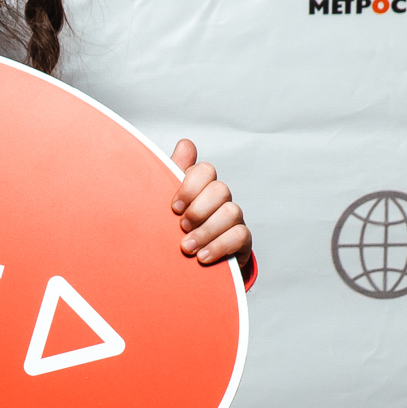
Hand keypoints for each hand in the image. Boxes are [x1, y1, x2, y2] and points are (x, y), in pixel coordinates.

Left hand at [169, 140, 250, 266]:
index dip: (190, 186)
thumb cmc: (175, 228)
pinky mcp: (241, 239)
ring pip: (231, 212)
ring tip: (188, 247)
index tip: (174, 207)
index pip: (205, 170)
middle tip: (181, 227)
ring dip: (206, 231)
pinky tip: (202, 257)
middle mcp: (219, 199)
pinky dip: (219, 246)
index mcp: (200, 187)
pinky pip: (240, 235)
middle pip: (220, 189)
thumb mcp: (165, 203)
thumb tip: (185, 144)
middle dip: (199, 210)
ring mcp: (232, 218)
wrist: (186, 263)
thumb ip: (171, 174)